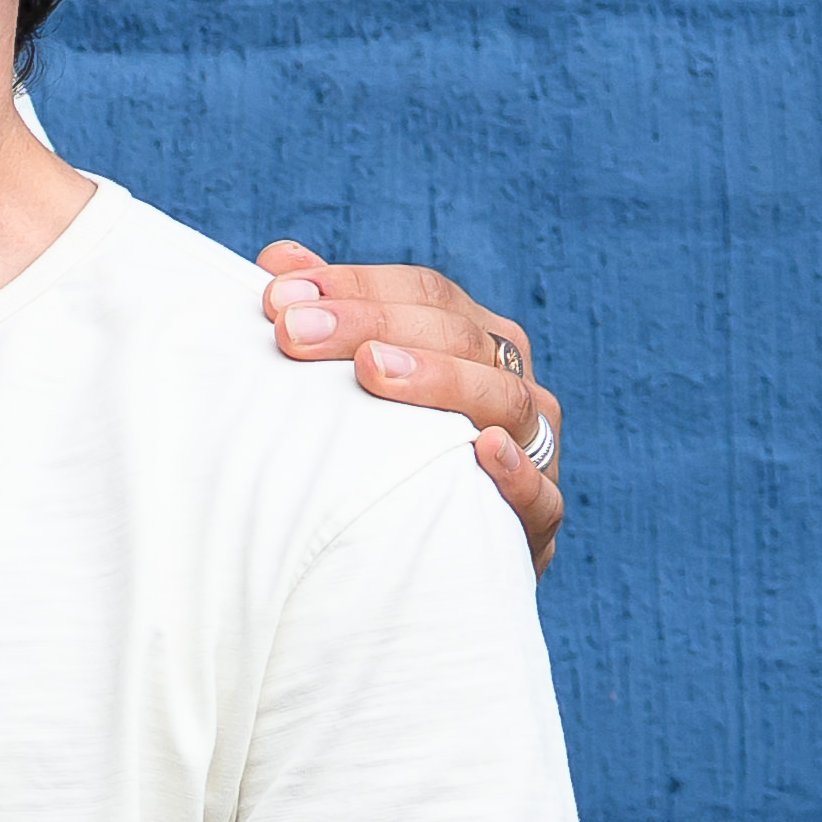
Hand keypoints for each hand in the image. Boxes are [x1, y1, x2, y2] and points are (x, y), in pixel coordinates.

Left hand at [257, 245, 562, 569]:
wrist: (416, 564)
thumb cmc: (378, 455)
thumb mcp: (351, 388)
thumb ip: (327, 321)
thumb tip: (279, 257)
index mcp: (473, 341)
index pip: (427, 294)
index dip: (357, 287)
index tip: (280, 295)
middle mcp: (511, 383)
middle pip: (459, 336)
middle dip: (372, 324)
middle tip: (293, 332)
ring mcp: (533, 448)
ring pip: (506, 400)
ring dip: (438, 381)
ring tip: (371, 371)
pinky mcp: (538, 522)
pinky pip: (541, 495)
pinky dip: (515, 471)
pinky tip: (480, 449)